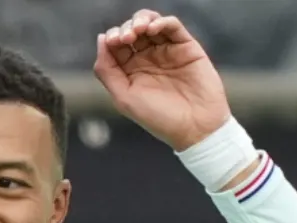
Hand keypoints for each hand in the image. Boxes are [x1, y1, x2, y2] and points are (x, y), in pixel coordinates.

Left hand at [93, 9, 230, 151]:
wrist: (196, 127)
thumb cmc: (159, 118)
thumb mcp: (124, 98)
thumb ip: (107, 70)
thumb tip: (101, 39)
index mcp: (131, 71)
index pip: (116, 45)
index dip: (112, 37)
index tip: (112, 42)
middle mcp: (148, 59)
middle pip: (132, 30)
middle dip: (126, 29)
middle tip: (126, 38)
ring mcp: (167, 51)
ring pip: (151, 23)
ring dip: (141, 20)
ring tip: (138, 30)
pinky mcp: (186, 47)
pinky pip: (172, 26)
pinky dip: (161, 22)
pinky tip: (152, 30)